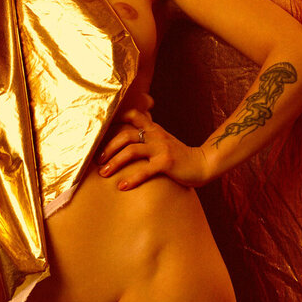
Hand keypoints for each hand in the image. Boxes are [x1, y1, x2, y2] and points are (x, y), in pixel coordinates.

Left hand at [96, 101, 211, 189]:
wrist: (203, 164)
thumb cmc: (180, 156)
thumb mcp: (163, 141)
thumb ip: (149, 137)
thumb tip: (128, 141)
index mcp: (154, 129)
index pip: (133, 115)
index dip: (116, 119)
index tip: (101, 131)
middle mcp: (156, 135)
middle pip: (125, 135)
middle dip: (108, 147)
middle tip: (98, 160)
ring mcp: (161, 148)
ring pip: (131, 151)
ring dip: (114, 162)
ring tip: (104, 173)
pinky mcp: (166, 162)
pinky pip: (144, 170)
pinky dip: (131, 179)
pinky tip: (122, 186)